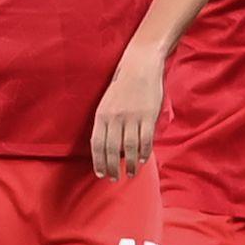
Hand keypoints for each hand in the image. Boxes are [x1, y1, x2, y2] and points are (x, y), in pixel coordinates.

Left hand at [91, 52, 164, 180]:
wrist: (140, 65)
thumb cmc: (123, 84)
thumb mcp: (108, 102)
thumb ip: (107, 121)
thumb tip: (109, 145)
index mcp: (101, 114)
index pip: (97, 144)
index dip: (98, 161)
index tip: (100, 173)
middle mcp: (114, 118)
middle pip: (111, 149)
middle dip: (112, 167)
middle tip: (115, 179)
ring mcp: (131, 117)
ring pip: (128, 148)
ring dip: (129, 164)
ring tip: (131, 173)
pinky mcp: (147, 115)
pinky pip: (145, 139)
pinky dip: (143, 152)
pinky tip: (142, 159)